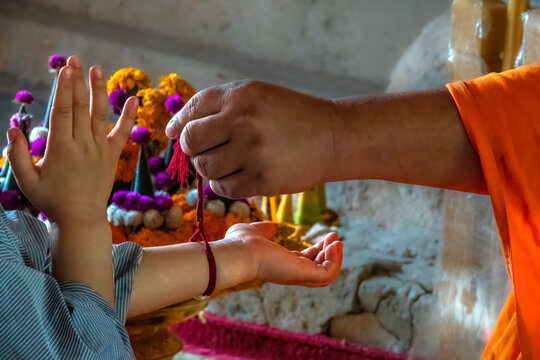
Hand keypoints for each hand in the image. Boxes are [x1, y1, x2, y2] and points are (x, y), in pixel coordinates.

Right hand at [7, 56, 137, 225]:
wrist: (81, 220)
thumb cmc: (51, 200)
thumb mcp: (26, 180)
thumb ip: (17, 154)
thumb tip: (13, 126)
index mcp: (61, 149)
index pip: (64, 112)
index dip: (64, 88)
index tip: (65, 69)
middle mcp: (83, 146)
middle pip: (81, 108)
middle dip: (78, 81)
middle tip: (76, 59)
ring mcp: (101, 150)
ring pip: (101, 115)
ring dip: (99, 91)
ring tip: (97, 69)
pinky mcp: (112, 157)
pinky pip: (123, 134)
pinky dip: (129, 117)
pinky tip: (134, 99)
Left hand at [165, 81, 337, 197]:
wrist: (331, 137)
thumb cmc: (290, 116)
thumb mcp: (256, 96)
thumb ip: (217, 106)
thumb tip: (172, 131)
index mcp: (240, 96)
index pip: (191, 111)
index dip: (179, 126)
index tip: (177, 135)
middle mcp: (243, 122)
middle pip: (191, 142)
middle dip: (193, 149)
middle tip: (208, 150)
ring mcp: (252, 152)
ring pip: (205, 168)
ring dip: (210, 168)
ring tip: (229, 162)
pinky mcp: (261, 180)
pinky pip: (223, 189)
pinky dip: (225, 185)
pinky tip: (241, 175)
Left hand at [227, 222, 342, 286]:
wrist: (237, 253)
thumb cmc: (240, 244)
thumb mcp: (254, 232)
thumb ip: (263, 230)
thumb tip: (271, 226)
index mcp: (280, 264)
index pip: (305, 262)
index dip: (318, 251)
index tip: (326, 237)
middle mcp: (290, 273)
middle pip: (317, 269)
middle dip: (329, 254)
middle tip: (335, 237)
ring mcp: (297, 275)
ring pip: (325, 275)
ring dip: (335, 258)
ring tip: (338, 241)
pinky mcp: (303, 274)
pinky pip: (327, 273)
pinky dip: (335, 261)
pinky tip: (334, 245)